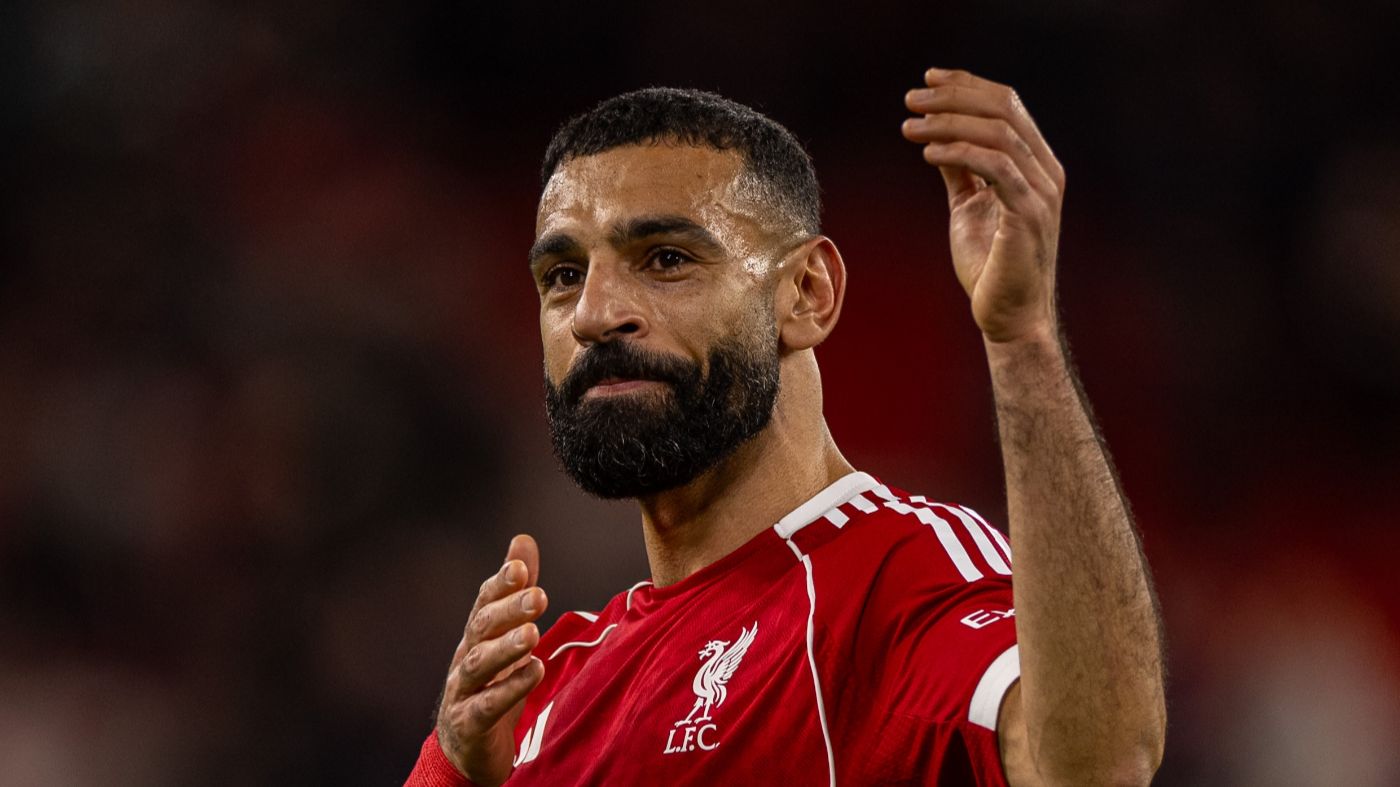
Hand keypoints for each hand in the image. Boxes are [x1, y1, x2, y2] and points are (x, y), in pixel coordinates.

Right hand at [435, 535, 548, 785]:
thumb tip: (522, 539)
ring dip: (506, 647)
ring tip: (534, 633)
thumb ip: (516, 590)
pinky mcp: (469, 724)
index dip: (501, 583)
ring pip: (480, 664)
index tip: (521, 566)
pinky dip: (509, 689)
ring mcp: (463, 691)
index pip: (485, 602)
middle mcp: (466, 657)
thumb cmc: (490, 682)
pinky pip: (487, 705)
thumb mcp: (506, 634)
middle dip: (508, 610)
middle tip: (539, 597)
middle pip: (482, 628)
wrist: (466, 747)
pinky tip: (534, 672)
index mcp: (477, 634)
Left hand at [901, 69, 1066, 344]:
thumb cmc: (990, 265)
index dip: (967, 85)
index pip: (1007, 104)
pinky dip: (960, 153)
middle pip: (1004, 109)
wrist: (1008, 317)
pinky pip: (996, 167)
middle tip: (910, 98)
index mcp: (1036, 164)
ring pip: (998, 133)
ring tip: (909, 126)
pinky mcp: (1028, 215)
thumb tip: (939, 134)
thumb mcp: (970, 206)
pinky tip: (928, 152)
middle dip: (954, 96)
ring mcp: (1041, 192)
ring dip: (948, 122)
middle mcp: (1046, 171)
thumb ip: (961, 170)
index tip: (927, 80)